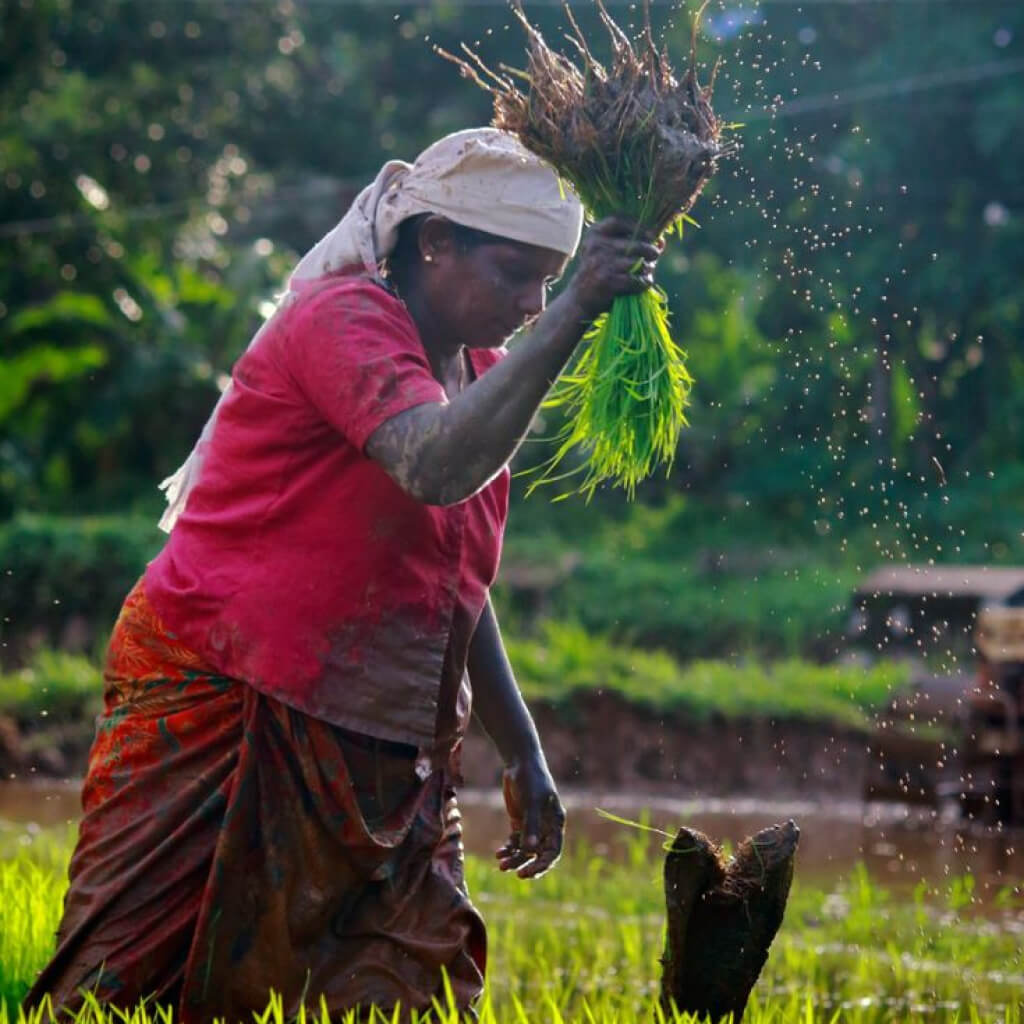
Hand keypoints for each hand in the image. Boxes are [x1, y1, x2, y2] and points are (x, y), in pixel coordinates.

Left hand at [496, 756, 564, 878]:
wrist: (519, 762)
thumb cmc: (531, 778)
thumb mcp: (532, 800)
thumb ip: (531, 824)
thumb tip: (531, 850)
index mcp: (555, 823)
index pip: (553, 851)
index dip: (542, 864)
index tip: (528, 872)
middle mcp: (546, 827)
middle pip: (539, 855)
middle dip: (528, 865)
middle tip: (516, 874)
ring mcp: (532, 826)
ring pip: (525, 851)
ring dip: (515, 859)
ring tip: (501, 865)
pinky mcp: (519, 822)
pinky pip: (515, 842)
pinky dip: (508, 849)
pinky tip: (499, 853)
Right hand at [564, 215, 662, 321]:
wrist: (579, 299)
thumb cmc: (599, 273)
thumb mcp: (606, 252)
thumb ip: (631, 242)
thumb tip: (662, 241)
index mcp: (595, 234)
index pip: (619, 220)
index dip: (639, 226)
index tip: (650, 234)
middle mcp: (597, 246)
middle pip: (635, 242)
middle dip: (650, 250)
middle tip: (653, 255)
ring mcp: (601, 263)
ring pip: (638, 262)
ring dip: (647, 269)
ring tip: (646, 272)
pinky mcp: (608, 282)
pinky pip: (636, 280)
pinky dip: (643, 283)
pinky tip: (642, 284)